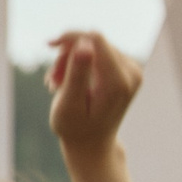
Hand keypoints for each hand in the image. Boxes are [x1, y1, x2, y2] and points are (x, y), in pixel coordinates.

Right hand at [46, 32, 142, 160]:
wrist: (92, 143)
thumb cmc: (76, 128)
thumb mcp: (69, 103)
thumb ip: (77, 74)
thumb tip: (85, 44)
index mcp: (118, 82)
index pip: (95, 39)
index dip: (70, 38)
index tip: (50, 46)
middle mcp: (131, 72)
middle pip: (93, 42)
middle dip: (68, 55)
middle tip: (52, 80)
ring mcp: (131, 69)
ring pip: (94, 46)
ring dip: (71, 61)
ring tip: (57, 84)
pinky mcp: (126, 68)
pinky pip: (99, 52)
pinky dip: (80, 63)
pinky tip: (67, 82)